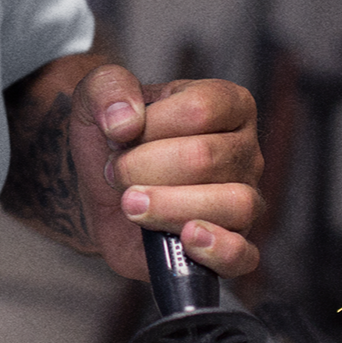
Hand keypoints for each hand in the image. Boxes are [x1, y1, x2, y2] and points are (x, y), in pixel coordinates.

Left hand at [68, 67, 262, 282]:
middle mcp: (245, 152)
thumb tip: (124, 122)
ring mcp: (243, 200)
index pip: (199, 110)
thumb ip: (108, 88)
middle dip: (143, 167)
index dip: (149, 127)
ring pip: (233, 204)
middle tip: (115, 173)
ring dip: (168, 206)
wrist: (100, 185)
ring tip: (131, 205)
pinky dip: (219, 250)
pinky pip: (244, 254)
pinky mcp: (230, 243)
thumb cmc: (112, 136)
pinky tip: (186, 239)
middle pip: (205, 158)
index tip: (120, 136)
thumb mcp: (97, 94)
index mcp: (228, 105)